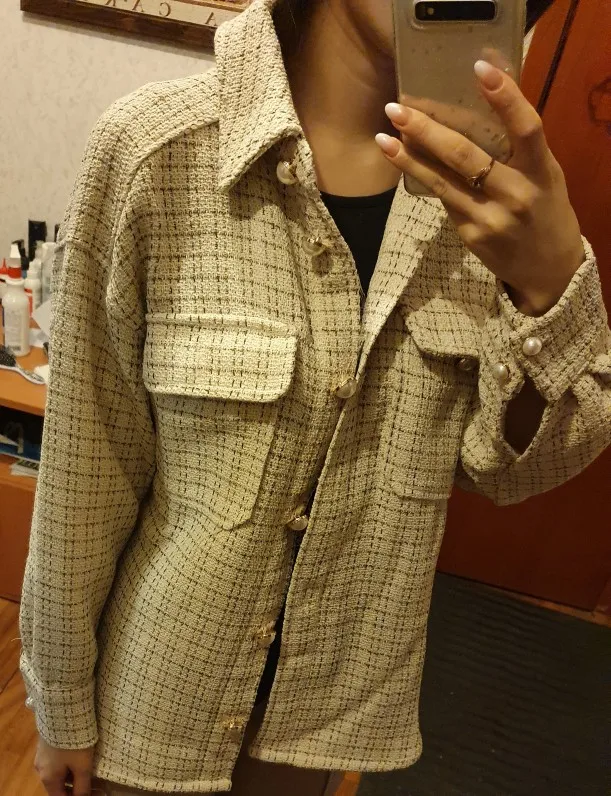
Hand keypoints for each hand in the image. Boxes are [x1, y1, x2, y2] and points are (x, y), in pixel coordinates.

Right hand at [34, 735, 96, 795]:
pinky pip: (57, 759)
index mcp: (48, 779)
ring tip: (89, 767)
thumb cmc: (73, 742)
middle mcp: (41, 769)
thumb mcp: (82, 766)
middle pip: (59, 785)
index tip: (94, 792)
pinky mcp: (46, 743)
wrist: (61, 711)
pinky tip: (80, 754)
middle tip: (95, 782)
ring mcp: (42, 755)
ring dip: (73, 773)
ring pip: (59, 771)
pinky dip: (68, 762)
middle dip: (76, 786)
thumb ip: (82, 787)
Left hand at [375, 60, 585, 315]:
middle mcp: (516, 194)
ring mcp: (490, 218)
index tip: (480, 67)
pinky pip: (445, 200)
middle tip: (397, 109)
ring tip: (383, 138)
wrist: (548, 269)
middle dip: (427, 130)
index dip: (506, 97)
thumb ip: (519, 147)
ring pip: (443, 182)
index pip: (526, 128)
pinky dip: (425, 178)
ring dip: (409, 158)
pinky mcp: (471, 235)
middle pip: (466, 155)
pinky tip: (405, 161)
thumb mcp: (545, 174)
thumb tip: (476, 105)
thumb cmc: (545, 209)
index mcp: (541, 171)